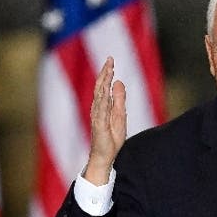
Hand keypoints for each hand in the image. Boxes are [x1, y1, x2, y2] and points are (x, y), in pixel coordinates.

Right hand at [84, 56, 126, 184]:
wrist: (105, 156)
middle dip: (105, 73)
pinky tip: (105, 89)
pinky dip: (103, 99)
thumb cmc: (111, 138)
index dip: (107, 73)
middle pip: (100, 87)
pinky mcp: (99, 125)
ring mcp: (97, 116)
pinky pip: (101, 110)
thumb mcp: (120, 115)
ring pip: (100, 96)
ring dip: (103, 82)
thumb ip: (119, 99)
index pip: (104, 86)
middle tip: (110, 60)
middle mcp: (97, 109)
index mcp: (103, 106)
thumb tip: (119, 82)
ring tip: (108, 70)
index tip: (111, 60)